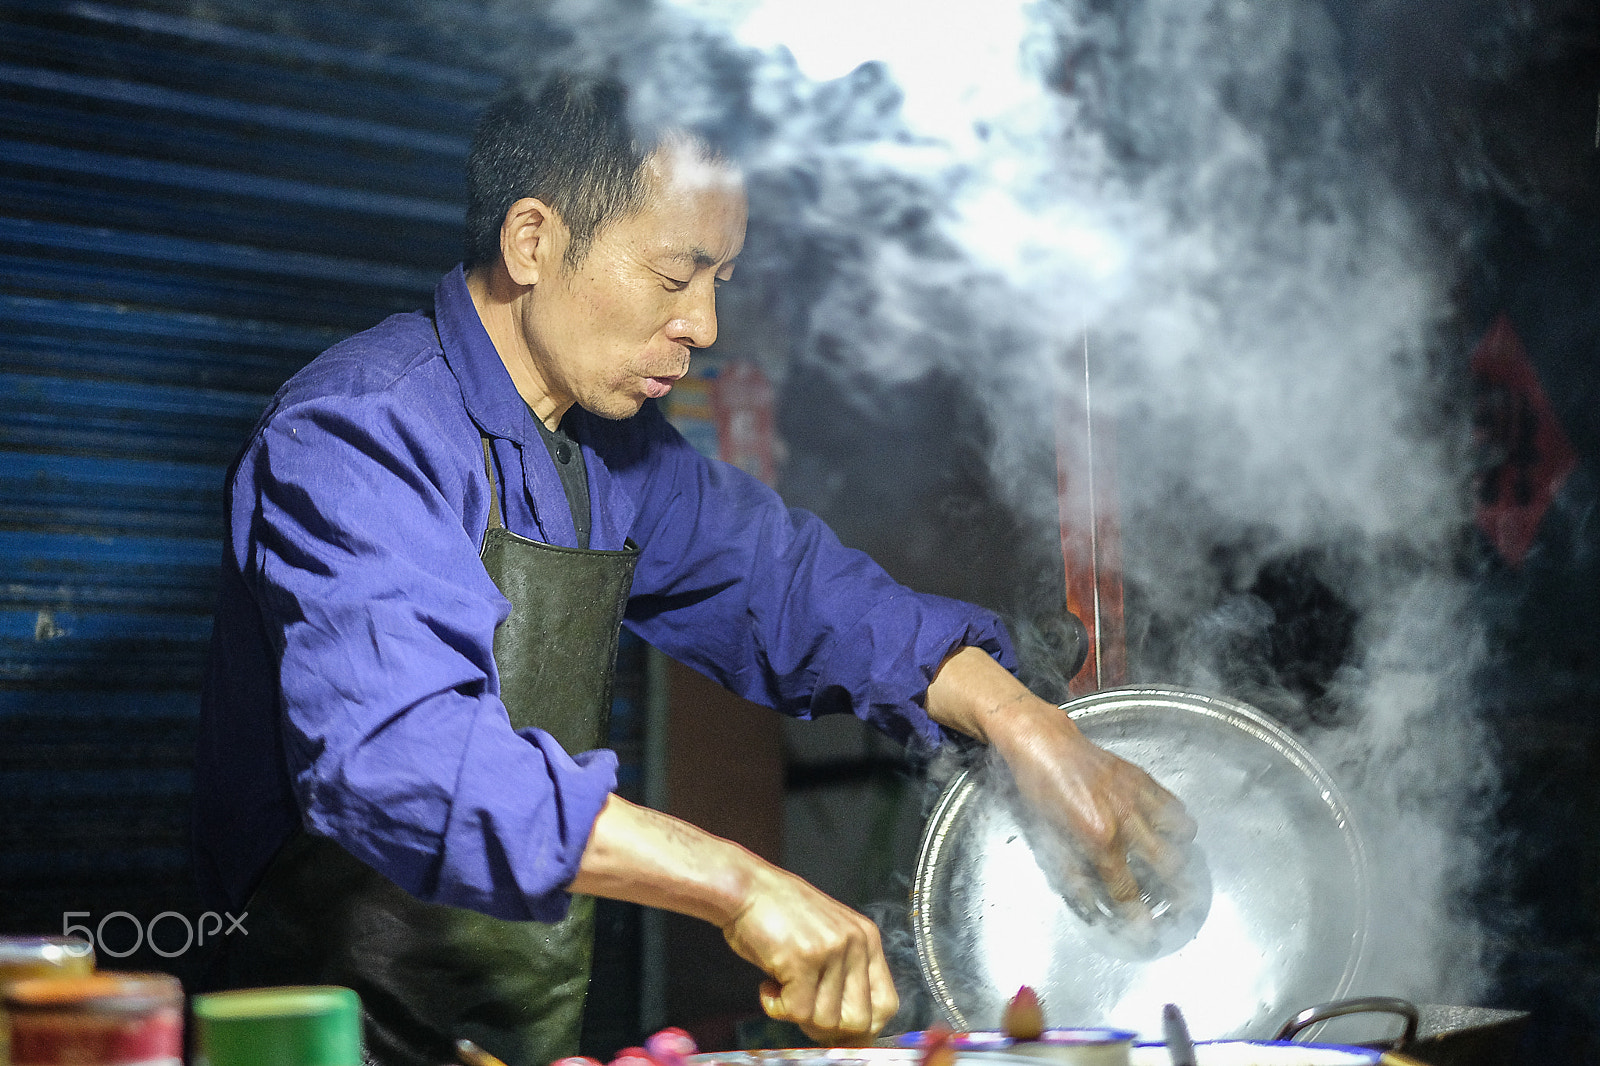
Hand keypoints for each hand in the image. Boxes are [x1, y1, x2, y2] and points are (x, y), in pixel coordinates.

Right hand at [721, 864, 898, 1042]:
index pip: (886, 1004)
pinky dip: (775, 1007)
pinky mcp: (803, 959)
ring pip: (826, 1020)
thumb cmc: (778, 915)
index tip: (836, 1031)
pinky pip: (796, 1011)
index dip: (862, 1027)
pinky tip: (767, 984)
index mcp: (867, 938)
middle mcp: (856, 943)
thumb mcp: (826, 937)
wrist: (744, 888)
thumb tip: (852, 1029)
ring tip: (781, 986)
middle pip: (861, 1020)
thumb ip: (844, 973)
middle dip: (828, 1028)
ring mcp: (831, 950)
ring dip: (798, 1014)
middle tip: (801, 1010)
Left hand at [924, 648, 1196, 919]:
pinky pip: (1175, 805)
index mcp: (1098, 839)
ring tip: (1178, 864)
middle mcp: (1125, 820)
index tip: (1147, 934)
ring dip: (1182, 853)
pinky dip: (1179, 823)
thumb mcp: (1049, 839)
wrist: (1043, 743)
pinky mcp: (1144, 778)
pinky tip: (1173, 831)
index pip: (1125, 890)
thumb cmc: (1039, 792)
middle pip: (1169, 865)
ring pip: (1182, 834)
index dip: (1138, 918)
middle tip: (1183, 907)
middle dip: (1180, 892)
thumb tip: (1094, 909)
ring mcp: (1139, 797)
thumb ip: (1074, 877)